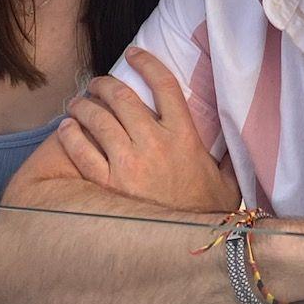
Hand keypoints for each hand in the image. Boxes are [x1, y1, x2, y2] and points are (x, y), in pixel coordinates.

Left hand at [55, 49, 240, 213]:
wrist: (187, 249)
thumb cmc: (206, 215)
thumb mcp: (228, 181)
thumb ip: (229, 156)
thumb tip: (237, 138)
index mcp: (185, 137)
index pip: (165, 85)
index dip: (147, 63)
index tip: (133, 54)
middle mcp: (155, 144)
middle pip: (122, 97)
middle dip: (105, 84)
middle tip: (97, 83)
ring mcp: (128, 163)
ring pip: (97, 119)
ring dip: (83, 106)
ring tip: (77, 104)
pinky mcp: (107, 184)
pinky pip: (81, 151)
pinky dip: (70, 135)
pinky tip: (66, 129)